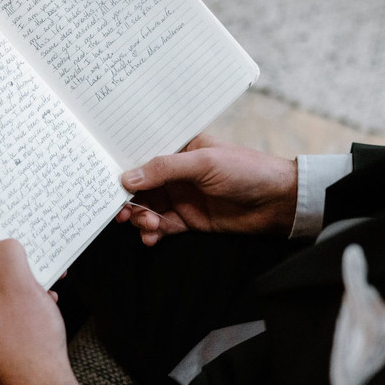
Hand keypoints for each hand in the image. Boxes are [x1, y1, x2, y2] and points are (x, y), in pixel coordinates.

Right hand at [115, 134, 297, 245]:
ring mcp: (183, 197)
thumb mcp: (204, 163)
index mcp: (181, 149)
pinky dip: (153, 232)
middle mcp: (178, 172)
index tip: (106, 182)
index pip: (144, 157)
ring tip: (147, 225)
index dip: (124, 168)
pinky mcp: (190, 220)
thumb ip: (165, 169)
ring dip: (141, 218)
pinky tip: (152, 236)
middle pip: (142, 187)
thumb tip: (128, 177)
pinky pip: (163, 226)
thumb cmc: (247, 170)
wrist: (278, 201)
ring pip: (149, 208)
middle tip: (122, 211)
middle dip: (129, 199)